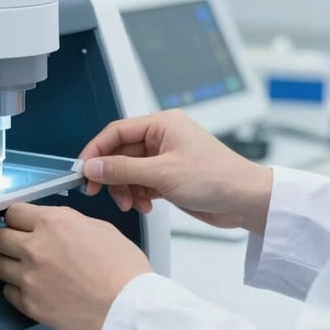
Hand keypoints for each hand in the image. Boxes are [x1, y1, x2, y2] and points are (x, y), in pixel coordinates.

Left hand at [0, 203, 152, 329]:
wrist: (128, 306)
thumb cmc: (122, 268)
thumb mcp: (98, 228)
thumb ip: (68, 223)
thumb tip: (55, 227)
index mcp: (53, 222)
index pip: (13, 212)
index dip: (17, 218)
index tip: (19, 224)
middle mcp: (35, 247)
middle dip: (8, 240)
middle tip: (19, 246)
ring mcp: (29, 277)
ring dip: (10, 265)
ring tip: (28, 270)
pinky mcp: (30, 304)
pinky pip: (8, 293)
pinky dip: (17, 290)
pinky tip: (35, 289)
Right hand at [79, 110, 272, 236]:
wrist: (246, 200)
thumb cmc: (217, 177)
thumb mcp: (162, 173)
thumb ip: (123, 170)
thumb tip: (93, 167)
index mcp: (162, 124)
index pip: (116, 131)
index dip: (96, 151)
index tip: (83, 170)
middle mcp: (163, 138)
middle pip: (121, 153)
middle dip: (112, 175)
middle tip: (99, 192)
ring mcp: (167, 158)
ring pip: (130, 171)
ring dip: (125, 189)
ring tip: (132, 204)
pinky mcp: (170, 177)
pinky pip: (142, 183)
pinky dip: (139, 195)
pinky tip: (145, 205)